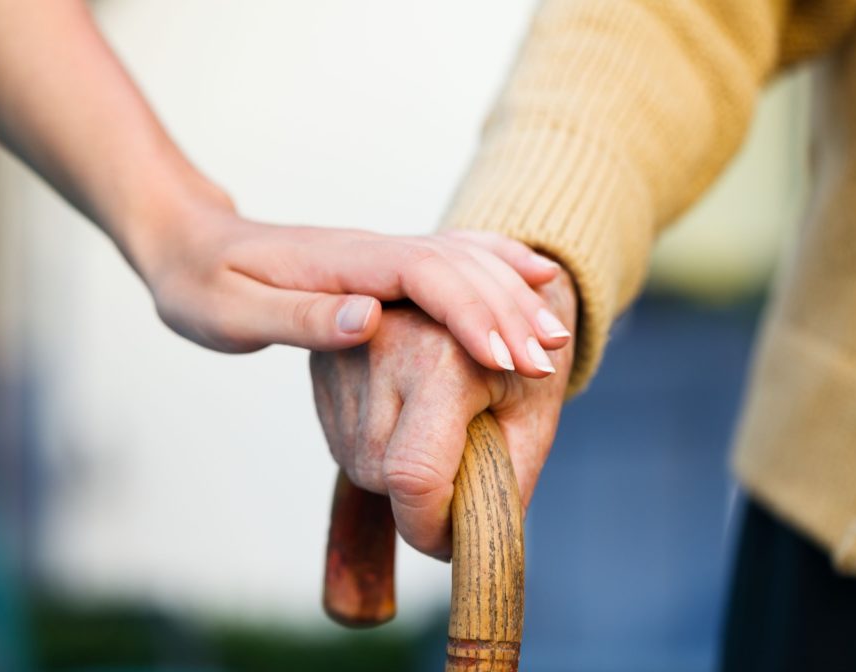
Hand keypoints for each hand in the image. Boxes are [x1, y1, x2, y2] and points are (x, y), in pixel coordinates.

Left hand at [125, 180, 572, 369]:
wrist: (187, 243)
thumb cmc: (201, 285)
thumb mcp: (232, 313)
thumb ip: (300, 319)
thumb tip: (370, 319)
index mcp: (341, 263)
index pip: (423, 276)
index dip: (469, 313)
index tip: (505, 358)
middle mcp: (370, 251)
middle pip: (457, 268)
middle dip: (506, 312)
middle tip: (548, 360)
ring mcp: (379, 253)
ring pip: (463, 261)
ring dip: (510, 295)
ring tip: (555, 336)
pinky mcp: (381, 266)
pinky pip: (451, 258)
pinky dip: (497, 265)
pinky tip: (532, 275)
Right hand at [310, 269, 576, 557]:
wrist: (489, 286)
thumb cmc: (522, 354)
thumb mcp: (533, 417)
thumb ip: (505, 483)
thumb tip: (466, 543)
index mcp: (442, 355)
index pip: (413, 474)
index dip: (430, 527)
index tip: (452, 543)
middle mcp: (379, 344)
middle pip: (381, 475)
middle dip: (420, 499)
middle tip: (462, 470)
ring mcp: (343, 350)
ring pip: (357, 463)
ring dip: (396, 474)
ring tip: (438, 431)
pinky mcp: (322, 360)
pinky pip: (342, 440)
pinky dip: (377, 449)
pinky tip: (407, 417)